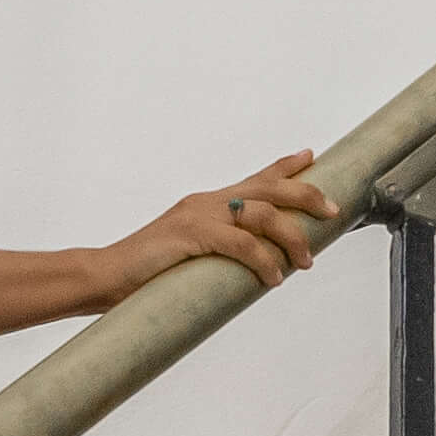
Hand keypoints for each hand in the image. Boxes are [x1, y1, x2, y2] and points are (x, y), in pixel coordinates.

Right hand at [117, 153, 333, 300]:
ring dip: (291, 238)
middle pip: (269, 188)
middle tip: (332, 211)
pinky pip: (241, 244)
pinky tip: (272, 278)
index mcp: (207, 204)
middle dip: (306, 195)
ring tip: (305, 262)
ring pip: (262, 214)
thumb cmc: (146, 275)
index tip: (312, 156)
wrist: (103, 278)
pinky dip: (263, 261)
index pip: (254, 177)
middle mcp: (206, 202)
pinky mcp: (191, 236)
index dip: (285, 166)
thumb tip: (253, 274)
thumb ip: (219, 257)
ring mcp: (198, 216)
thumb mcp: (191, 258)